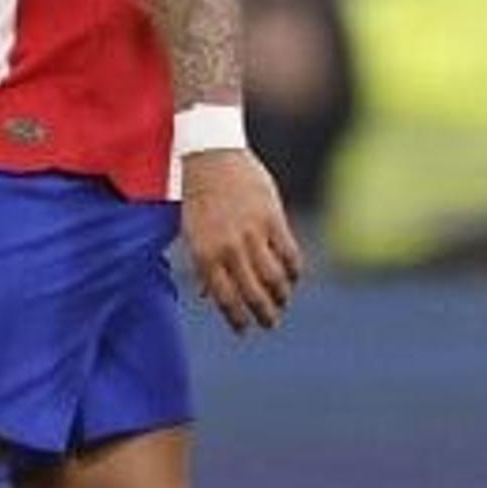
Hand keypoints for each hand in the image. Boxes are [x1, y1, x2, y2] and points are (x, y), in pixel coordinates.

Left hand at [181, 148, 302, 332]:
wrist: (212, 156)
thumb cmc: (199, 197)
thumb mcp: (193, 233)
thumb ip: (203, 265)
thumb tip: (207, 296)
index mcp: (206, 254)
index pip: (225, 299)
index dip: (237, 319)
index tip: (244, 330)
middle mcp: (229, 248)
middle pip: (253, 294)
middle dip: (264, 315)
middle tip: (270, 323)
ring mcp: (252, 234)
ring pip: (274, 278)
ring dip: (281, 296)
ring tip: (283, 301)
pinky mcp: (272, 218)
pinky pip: (289, 254)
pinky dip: (293, 270)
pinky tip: (293, 276)